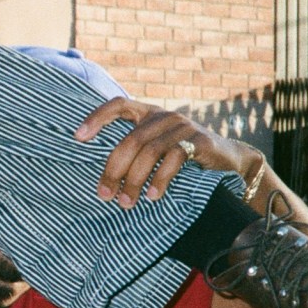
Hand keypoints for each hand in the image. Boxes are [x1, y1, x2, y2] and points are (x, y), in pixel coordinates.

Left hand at [73, 96, 257, 209]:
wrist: (229, 160)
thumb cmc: (183, 158)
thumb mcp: (156, 150)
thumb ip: (135, 153)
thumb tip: (102, 179)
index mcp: (148, 114)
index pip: (119, 105)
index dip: (97, 118)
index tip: (78, 138)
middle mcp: (164, 116)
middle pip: (131, 140)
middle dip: (113, 169)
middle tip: (104, 194)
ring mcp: (183, 126)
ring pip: (150, 151)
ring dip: (134, 179)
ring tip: (126, 202)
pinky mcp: (200, 141)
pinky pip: (174, 159)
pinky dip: (160, 179)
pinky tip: (153, 196)